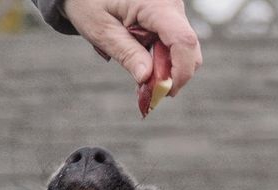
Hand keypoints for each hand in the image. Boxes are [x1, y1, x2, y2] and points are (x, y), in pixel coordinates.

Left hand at [62, 0, 201, 96]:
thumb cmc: (89, 2)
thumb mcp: (102, 30)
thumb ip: (126, 53)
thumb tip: (147, 78)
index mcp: (155, 4)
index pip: (183, 41)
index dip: (181, 72)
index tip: (166, 92)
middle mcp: (170, 4)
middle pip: (189, 48)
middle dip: (173, 75)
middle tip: (148, 91)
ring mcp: (172, 10)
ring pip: (184, 48)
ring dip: (167, 69)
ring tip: (141, 77)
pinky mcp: (170, 16)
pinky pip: (175, 43)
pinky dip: (163, 60)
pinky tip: (144, 64)